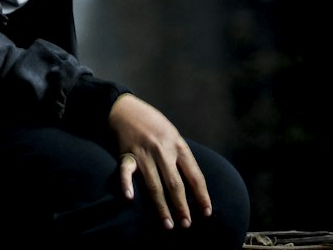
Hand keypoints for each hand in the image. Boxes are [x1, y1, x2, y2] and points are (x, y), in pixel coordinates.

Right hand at [109, 92, 211, 228]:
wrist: (126, 107)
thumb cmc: (152, 123)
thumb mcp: (172, 134)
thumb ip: (181, 155)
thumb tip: (194, 184)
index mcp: (177, 144)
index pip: (194, 174)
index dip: (202, 195)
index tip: (207, 212)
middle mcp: (162, 149)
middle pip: (175, 183)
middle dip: (182, 206)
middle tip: (187, 224)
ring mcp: (144, 152)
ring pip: (155, 185)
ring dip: (161, 207)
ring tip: (168, 225)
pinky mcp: (126, 155)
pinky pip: (126, 172)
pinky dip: (126, 185)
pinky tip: (129, 199)